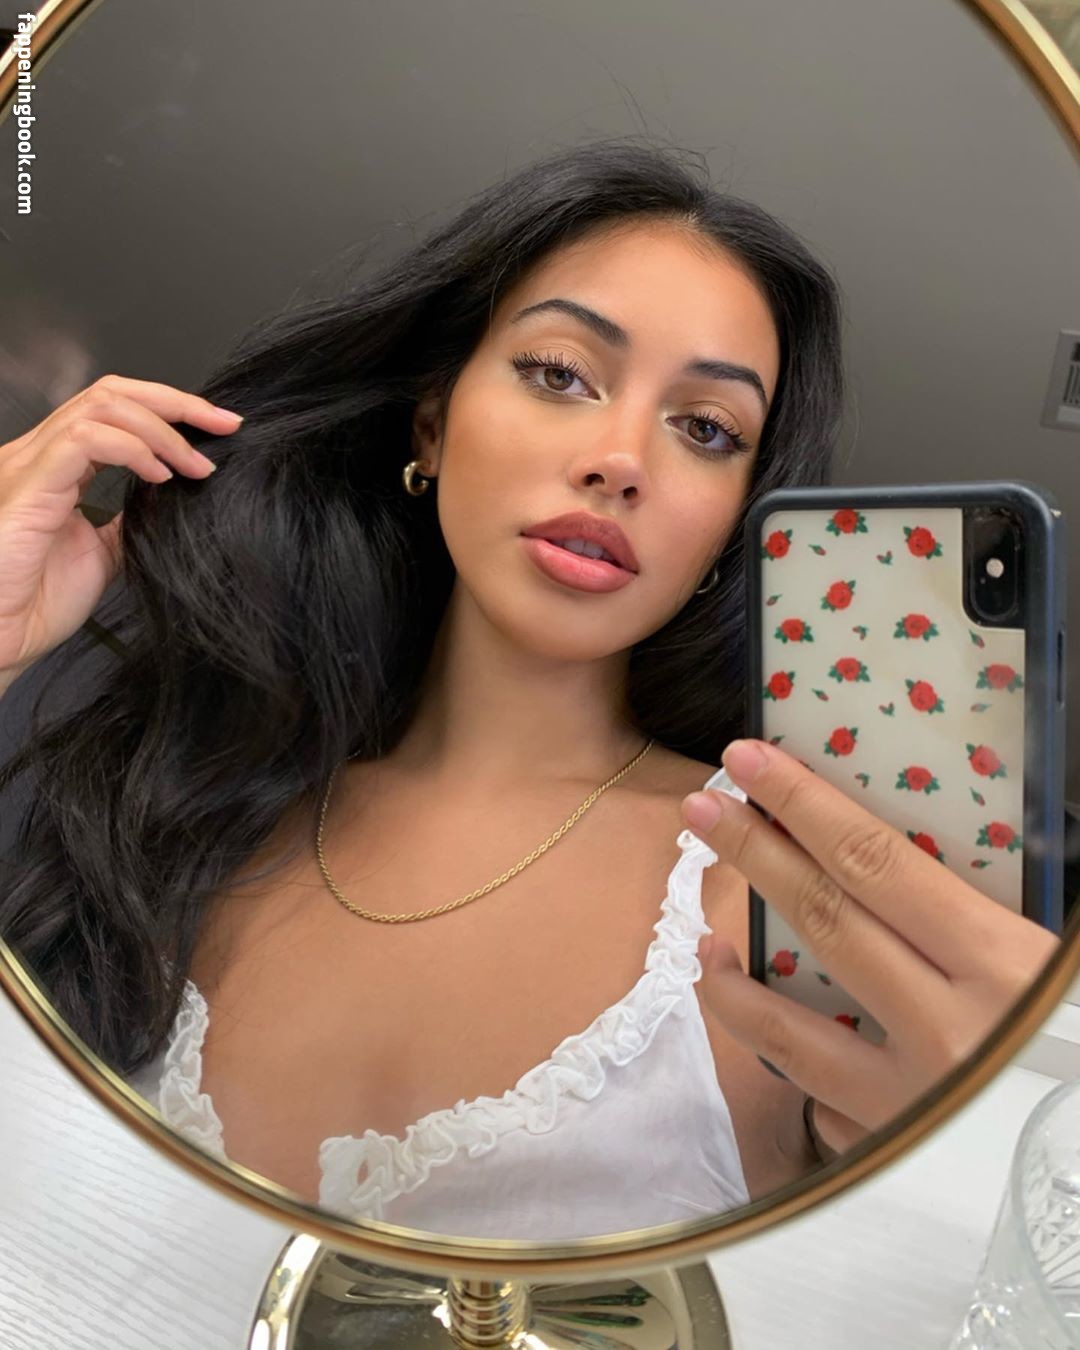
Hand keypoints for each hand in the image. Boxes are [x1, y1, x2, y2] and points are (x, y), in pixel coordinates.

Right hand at [0, 375, 242, 683]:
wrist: (0, 638)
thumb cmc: (34, 603)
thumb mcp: (101, 555)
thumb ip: (127, 522)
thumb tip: (167, 504)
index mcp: (55, 468)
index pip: (113, 410)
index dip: (169, 411)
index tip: (219, 428)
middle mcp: (38, 455)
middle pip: (111, 393)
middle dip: (176, 403)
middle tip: (224, 425)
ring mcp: (29, 464)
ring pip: (101, 405)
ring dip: (162, 429)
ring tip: (196, 464)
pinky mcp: (28, 484)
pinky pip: (84, 439)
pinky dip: (132, 449)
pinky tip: (159, 475)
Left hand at [680, 738, 1059, 1156]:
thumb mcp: (1054, 958)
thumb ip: (979, 908)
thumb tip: (889, 855)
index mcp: (1001, 968)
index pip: (873, 862)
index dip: (804, 804)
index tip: (750, 760)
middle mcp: (948, 1035)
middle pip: (824, 921)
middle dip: (755, 855)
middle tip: (703, 808)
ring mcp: (916, 1103)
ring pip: (792, 1032)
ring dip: (734, 980)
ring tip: (700, 937)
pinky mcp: (901, 1155)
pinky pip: (826, 1104)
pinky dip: (793, 1065)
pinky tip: (769, 1038)